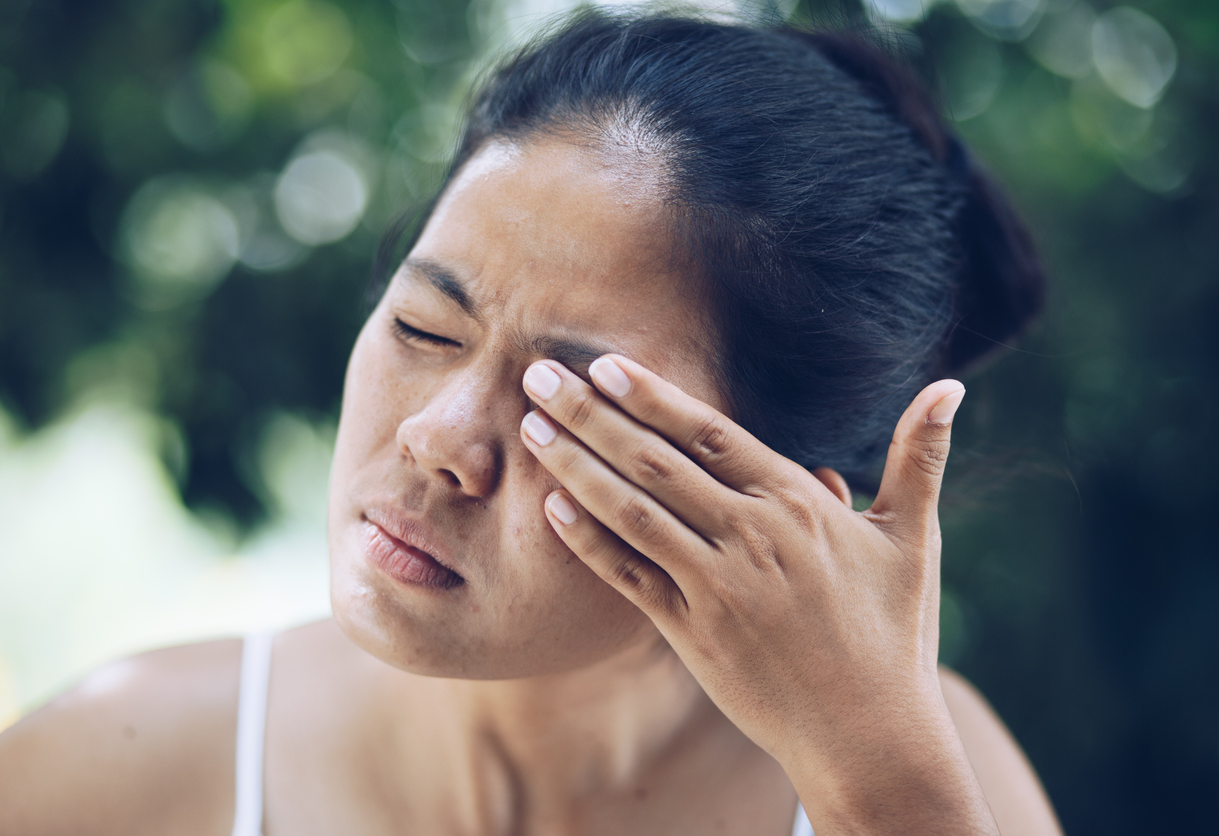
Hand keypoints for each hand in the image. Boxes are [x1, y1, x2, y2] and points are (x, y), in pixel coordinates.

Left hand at [519, 355, 995, 833]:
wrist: (871, 736)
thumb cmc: (893, 633)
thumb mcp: (912, 539)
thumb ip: (920, 458)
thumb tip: (952, 386)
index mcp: (799, 506)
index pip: (713, 434)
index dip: (654, 397)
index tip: (606, 364)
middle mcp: (752, 539)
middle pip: (656, 463)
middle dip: (591, 415)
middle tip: (539, 373)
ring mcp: (717, 589)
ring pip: (632, 514)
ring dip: (576, 468)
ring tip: (531, 430)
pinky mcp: (693, 636)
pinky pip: (630, 579)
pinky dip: (590, 544)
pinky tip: (553, 509)